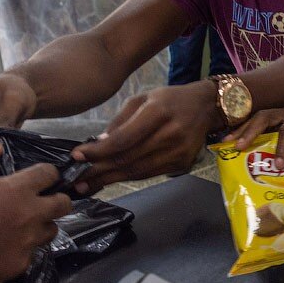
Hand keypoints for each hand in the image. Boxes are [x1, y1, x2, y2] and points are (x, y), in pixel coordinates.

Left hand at [70, 81, 221, 193]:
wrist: (207, 107)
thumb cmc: (171, 99)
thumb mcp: (143, 98)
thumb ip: (121, 121)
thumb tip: (99, 144)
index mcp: (159, 112)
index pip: (124, 139)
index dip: (98, 151)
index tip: (77, 156)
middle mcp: (171, 134)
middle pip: (128, 158)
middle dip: (98, 170)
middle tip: (76, 178)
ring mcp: (179, 152)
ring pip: (137, 171)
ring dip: (110, 179)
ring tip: (88, 183)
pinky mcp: (182, 164)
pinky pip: (149, 174)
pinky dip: (128, 177)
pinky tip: (111, 179)